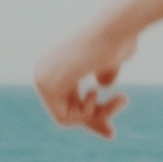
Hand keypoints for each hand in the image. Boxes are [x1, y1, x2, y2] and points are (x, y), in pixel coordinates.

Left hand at [34, 18, 137, 137]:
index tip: (110, 133)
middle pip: (66, 111)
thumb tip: (101, 85)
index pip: (69, 100)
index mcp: (56, 62)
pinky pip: (64, 118)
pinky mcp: (46, 85)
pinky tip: (95, 93)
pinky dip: (86, 114)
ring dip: (96, 115)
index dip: (90, 115)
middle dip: (93, 120)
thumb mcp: (111, 61)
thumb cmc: (117, 40)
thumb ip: (103, 73)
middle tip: (112, 134)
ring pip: (67, 117)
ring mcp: (41, 78)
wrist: (115, 27)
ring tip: (121, 100)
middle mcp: (43, 70)